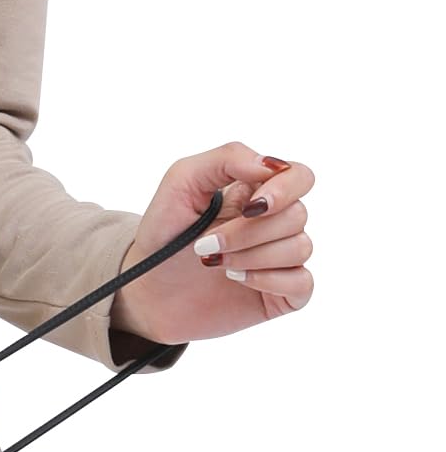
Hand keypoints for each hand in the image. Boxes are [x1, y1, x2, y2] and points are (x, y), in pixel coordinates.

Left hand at [109, 141, 315, 347]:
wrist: (147, 287)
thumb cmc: (163, 232)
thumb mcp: (181, 182)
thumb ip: (226, 158)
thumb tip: (271, 165)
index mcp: (254, 190)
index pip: (299, 176)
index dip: (284, 189)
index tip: (250, 206)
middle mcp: (273, 222)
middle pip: (297, 215)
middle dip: (248, 231)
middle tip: (206, 243)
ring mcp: (281, 257)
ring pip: (301, 248)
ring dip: (251, 256)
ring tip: (214, 262)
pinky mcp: (283, 292)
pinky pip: (303, 283)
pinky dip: (267, 280)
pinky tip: (236, 278)